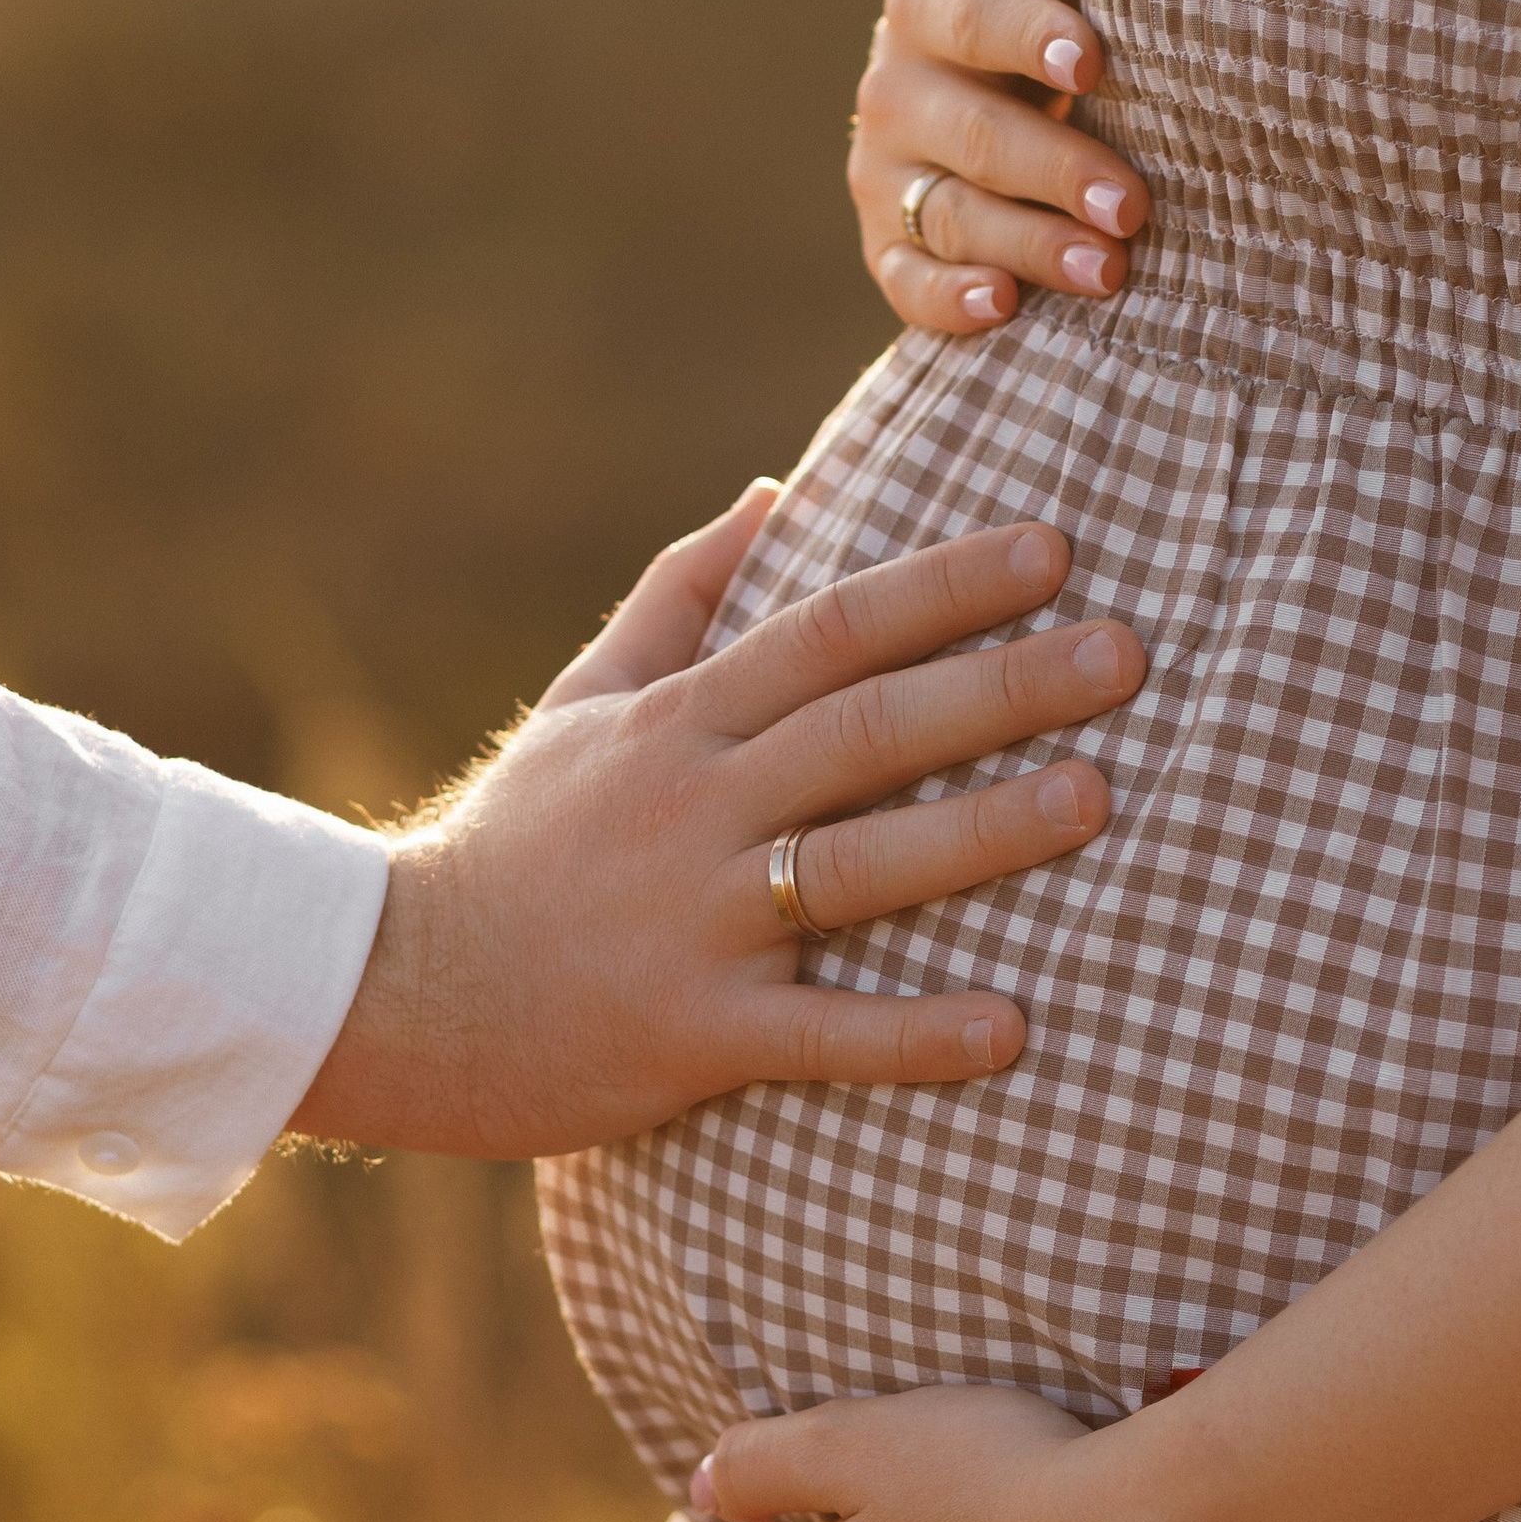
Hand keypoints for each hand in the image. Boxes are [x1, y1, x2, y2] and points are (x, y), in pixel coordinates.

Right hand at [291, 496, 1144, 1157]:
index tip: (1057, 548)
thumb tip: (775, 488)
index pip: (832, 629)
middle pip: (867, 729)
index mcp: (680, 721)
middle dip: (1004, 685)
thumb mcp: (583, 702)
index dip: (946, 585)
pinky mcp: (693, 1033)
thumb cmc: (510, 845)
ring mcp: (695, 921)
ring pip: (859, 865)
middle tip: (1128, 651)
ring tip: (1097, 797)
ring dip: (985, 832)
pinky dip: (916, 1033)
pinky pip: (822, 1034)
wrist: (392, 993)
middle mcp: (693, 807)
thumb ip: (680, 595)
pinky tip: (1012, 1029)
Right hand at [850, 0, 1150, 339]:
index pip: (974, 18)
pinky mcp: (886, 242)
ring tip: (1108, 272)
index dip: (1030, 39)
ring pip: (951, 215)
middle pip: (973, 134)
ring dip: (1028, 246)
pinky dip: (949, 300)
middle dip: (1055, 171)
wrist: (981, 63)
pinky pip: (907, 281)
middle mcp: (895, 87)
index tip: (1094, 64)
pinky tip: (1005, 307)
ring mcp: (883, 171)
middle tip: (1132, 205)